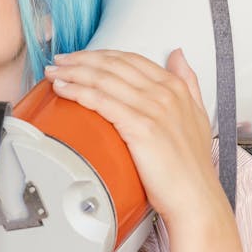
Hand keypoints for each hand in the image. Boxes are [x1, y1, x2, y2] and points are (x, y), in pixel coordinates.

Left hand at [43, 48, 225, 227]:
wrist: (194, 197)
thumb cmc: (191, 166)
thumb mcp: (198, 114)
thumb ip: (188, 82)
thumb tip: (177, 55)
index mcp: (175, 88)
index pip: (130, 59)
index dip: (100, 54)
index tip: (80, 56)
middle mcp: (164, 93)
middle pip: (113, 65)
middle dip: (81, 59)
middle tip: (59, 61)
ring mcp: (152, 109)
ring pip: (104, 79)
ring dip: (73, 72)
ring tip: (54, 73)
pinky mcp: (139, 127)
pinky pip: (101, 101)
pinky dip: (78, 91)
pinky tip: (63, 89)